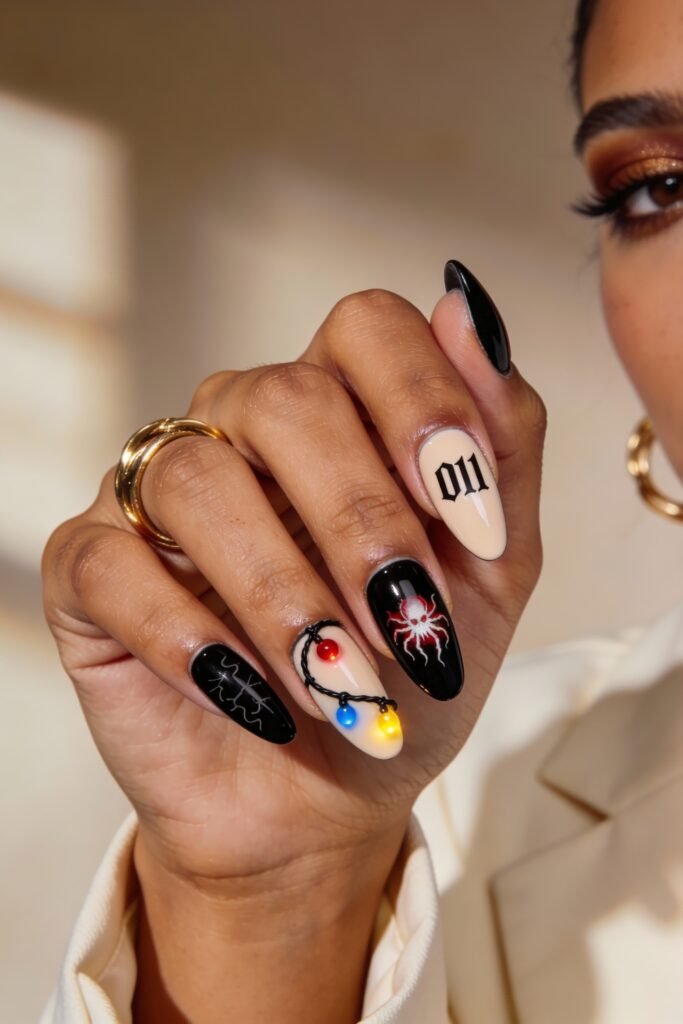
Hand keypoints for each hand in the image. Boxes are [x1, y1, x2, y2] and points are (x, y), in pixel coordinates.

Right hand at [42, 279, 545, 1022]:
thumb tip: (466, 307)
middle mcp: (240, 431)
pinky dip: (190, 638)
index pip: (368, 326)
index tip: (476, 525)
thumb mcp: (490, 572)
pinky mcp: (92, 568)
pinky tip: (253, 699)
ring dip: (283, 596)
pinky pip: (111, 562)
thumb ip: (499, 445)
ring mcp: (157, 493)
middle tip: (411, 626)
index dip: (425, 406)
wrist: (331, 800)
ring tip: (339, 685)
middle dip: (361, 522)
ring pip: (196, 478)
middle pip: (283, 396)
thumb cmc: (410, 675)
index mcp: (341, 412)